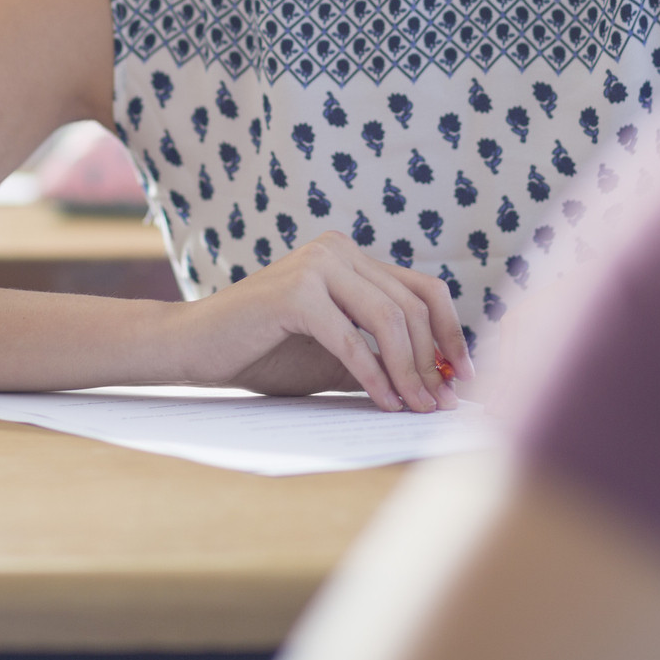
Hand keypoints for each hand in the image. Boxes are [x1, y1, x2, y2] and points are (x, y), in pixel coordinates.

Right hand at [176, 231, 475, 412]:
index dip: (451, 333)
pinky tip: (384, 402)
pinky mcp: (296, 292)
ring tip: (415, 408)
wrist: (195, 348)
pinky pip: (351, 339)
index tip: (463, 376)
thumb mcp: (335, 352)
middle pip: (413, 306)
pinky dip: (373, 375)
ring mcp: (316, 265)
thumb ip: (380, 356)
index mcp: (350, 256)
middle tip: (440, 403)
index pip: (423, 289)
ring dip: (409, 371)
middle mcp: (337, 251)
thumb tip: (438, 384)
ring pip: (389, 319)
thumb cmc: (264, 352)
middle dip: (433, 360)